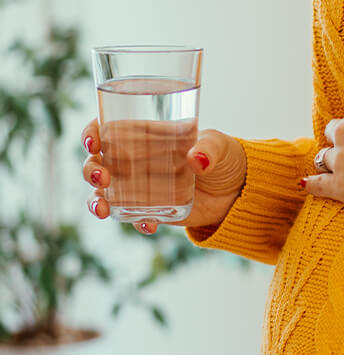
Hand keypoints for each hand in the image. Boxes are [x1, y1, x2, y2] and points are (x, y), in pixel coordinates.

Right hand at [81, 121, 246, 234]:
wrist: (240, 190)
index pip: (108, 130)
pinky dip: (135, 222)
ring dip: (97, 202)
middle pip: (99, 163)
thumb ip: (209, 149)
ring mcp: (142, 187)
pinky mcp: (154, 209)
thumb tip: (196, 160)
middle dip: (91, 171)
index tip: (94, 143)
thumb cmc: (227, 157)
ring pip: (106, 194)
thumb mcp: (221, 146)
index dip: (92, 134)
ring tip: (103, 210)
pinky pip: (134, 217)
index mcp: (146, 135)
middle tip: (102, 178)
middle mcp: (137, 160)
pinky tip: (148, 225)